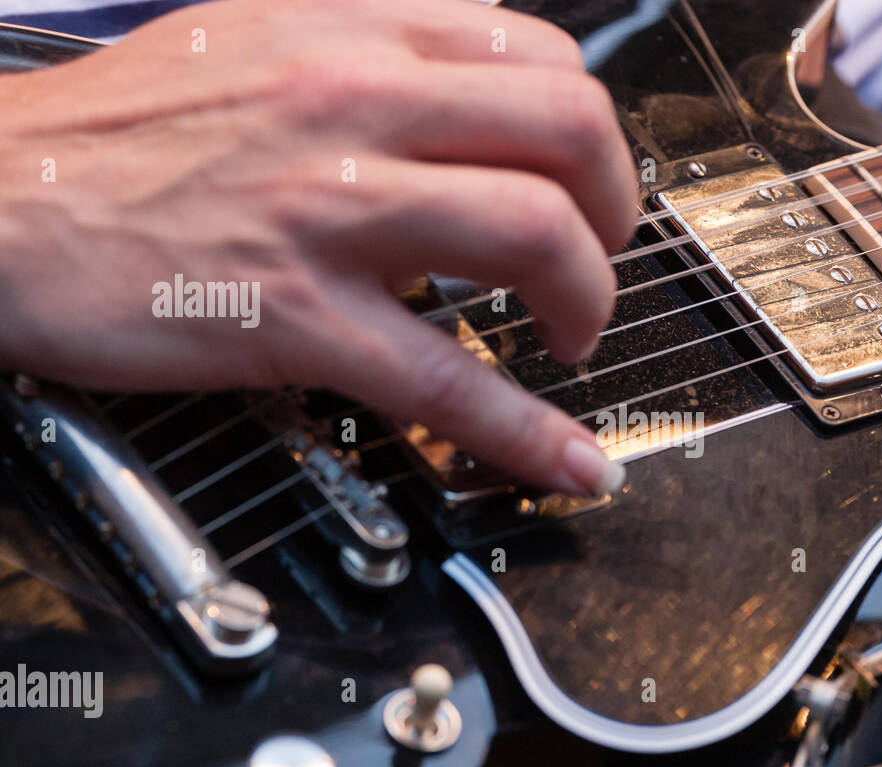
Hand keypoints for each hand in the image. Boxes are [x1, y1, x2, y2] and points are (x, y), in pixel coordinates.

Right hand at [0, 0, 636, 494]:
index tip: (584, 184)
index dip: (589, 136)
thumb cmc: (119, 134)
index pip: (542, 60)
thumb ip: (373, 55)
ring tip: (572, 337)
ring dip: (589, 302)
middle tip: (598, 260)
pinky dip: (530, 432)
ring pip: (532, 238)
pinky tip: (570, 462)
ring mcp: (329, 211)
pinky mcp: (297, 316)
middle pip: (568, 134)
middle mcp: (354, 103)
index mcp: (353, 33)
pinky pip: (448, 380)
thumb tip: (470, 95)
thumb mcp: (256, 42)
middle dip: (617, 212)